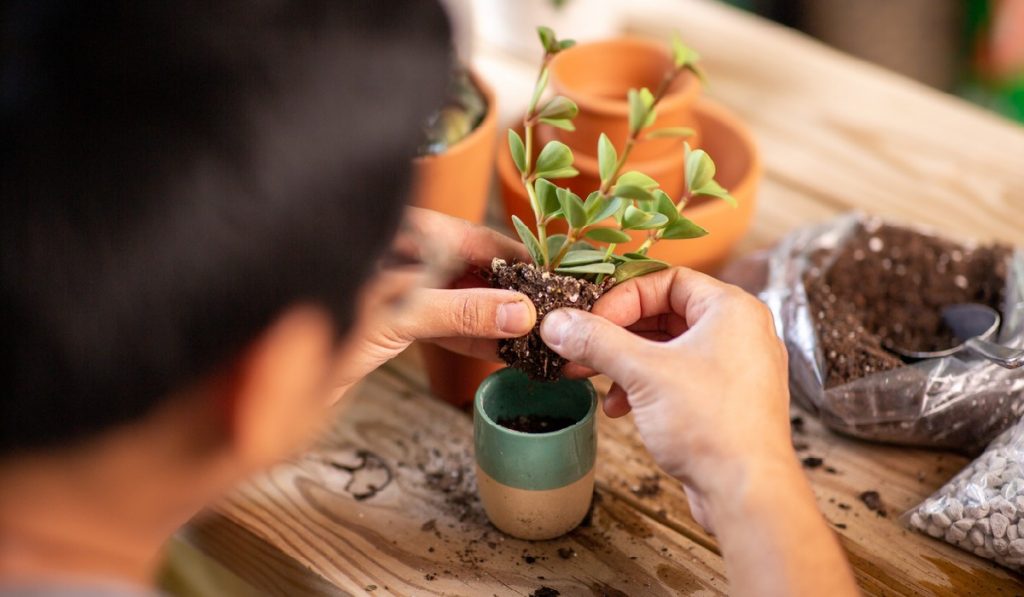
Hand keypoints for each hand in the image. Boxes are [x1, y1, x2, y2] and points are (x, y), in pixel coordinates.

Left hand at [332, 208, 534, 393]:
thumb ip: (460, 310)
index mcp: (398, 229)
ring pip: (462, 300)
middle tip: (554, 311)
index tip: (550, 275)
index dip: (513, 256)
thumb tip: (520, 312)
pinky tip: (505, 349)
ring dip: (497, 319)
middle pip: (471, 268)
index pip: (470, 235)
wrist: (265, 379)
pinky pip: (445, 326)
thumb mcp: (398, 314)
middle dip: (511, 290)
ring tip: (539, 335)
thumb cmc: (313, 322)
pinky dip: (474, 338)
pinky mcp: (394, 324)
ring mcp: (398, 289)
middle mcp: (400, 253)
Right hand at [540, 267, 857, 595]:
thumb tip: (556, 323)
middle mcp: (739, 333)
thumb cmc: (710, 423)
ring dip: (624, 362)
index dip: (623, 297)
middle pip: (665, 314)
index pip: (668, 280)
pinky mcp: (725, 402)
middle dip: (616, 333)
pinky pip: (678, 378)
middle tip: (579, 347)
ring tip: (590, 378)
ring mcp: (735, 369)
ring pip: (667, 349)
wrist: (746, 491)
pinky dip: (644, 386)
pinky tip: (619, 408)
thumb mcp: (643, 372)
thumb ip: (596, 341)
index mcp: (731, 309)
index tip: (590, 319)